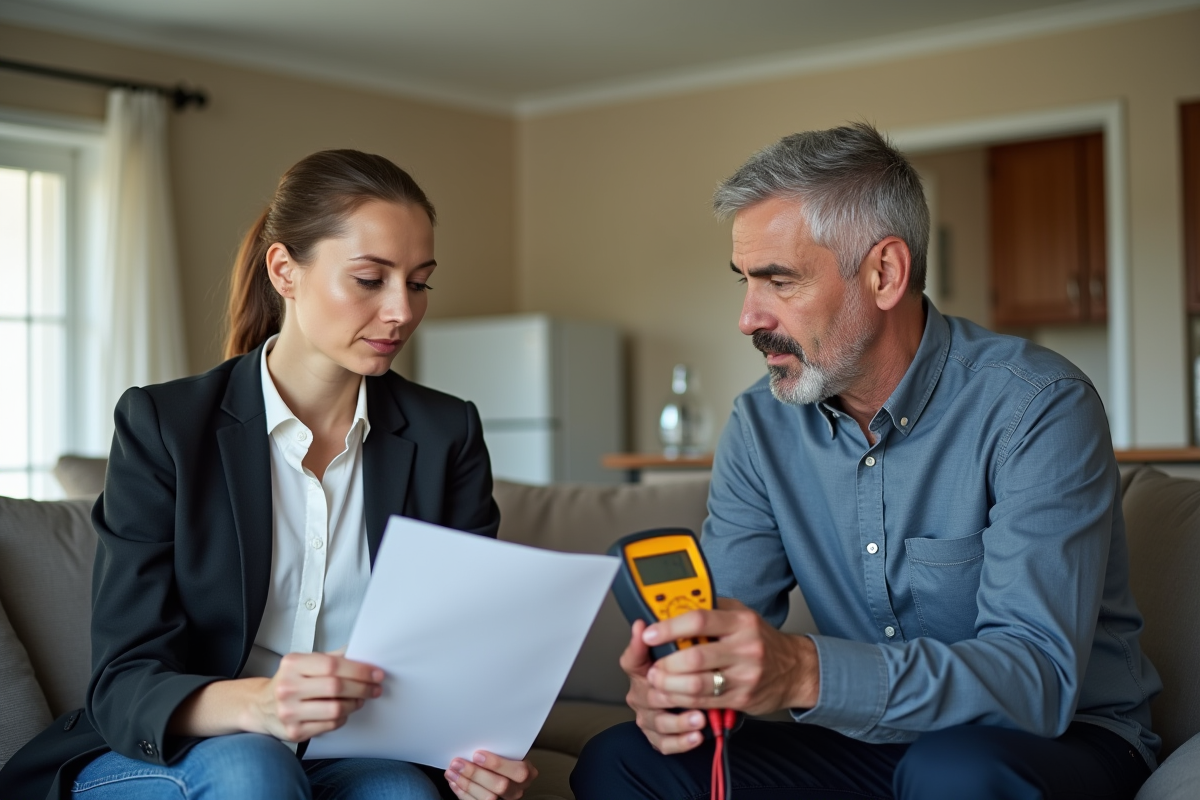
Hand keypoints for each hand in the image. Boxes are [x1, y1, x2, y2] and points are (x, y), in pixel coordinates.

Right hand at [248, 651, 383, 741]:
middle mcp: (288, 687)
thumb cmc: (290, 681)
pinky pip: (329, 726)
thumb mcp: (305, 663)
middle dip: (362, 688)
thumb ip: (331, 657)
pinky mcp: (294, 732)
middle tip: (375, 688)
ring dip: (354, 704)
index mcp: (293, 664)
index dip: (359, 670)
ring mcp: (289, 712)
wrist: (261, 706)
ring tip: (360, 699)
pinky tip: (343, 712)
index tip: (376, 673)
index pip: (332, 665)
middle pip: (336, 687)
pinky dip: (342, 718)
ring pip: (335, 709)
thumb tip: (361, 651)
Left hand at [445, 751, 536, 799]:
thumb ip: (498, 748)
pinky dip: (462, 792)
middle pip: (501, 785)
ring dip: (466, 783)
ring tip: (452, 771)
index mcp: (526, 772)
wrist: (497, 774)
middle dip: (476, 774)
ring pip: (488, 798)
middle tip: (458, 763)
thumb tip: (476, 738)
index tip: (477, 754)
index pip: (519, 771)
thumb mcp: (505, 751)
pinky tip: (454, 781)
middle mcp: (517, 789)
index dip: (498, 764)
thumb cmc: (501, 758)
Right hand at [620, 618, 709, 753]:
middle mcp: (642, 690)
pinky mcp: (658, 735)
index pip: (632, 656)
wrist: (707, 694)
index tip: (646, 633)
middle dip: (670, 690)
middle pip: (648, 691)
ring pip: (657, 719)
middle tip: (692, 686)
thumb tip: (685, 601)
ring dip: (679, 719)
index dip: (637, 645)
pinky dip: (681, 741)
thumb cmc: (694, 667)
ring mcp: (649, 714)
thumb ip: (687, 628)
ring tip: (700, 717)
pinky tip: (697, 736)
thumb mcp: (693, 642)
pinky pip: (664, 742)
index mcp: (644, 666)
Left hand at [646, 597, 817, 715]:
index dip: (669, 627)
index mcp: (741, 621)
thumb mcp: (741, 615)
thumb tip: (675, 604)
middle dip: (666, 663)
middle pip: (695, 656)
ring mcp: (745, 675)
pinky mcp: (742, 698)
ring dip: (670, 685)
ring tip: (658, 682)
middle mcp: (745, 647)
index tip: (649, 633)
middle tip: (652, 666)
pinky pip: (706, 701)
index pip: (699, 620)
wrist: (795, 670)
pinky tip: (674, 696)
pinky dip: (684, 700)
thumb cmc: (761, 640)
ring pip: (698, 683)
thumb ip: (711, 609)